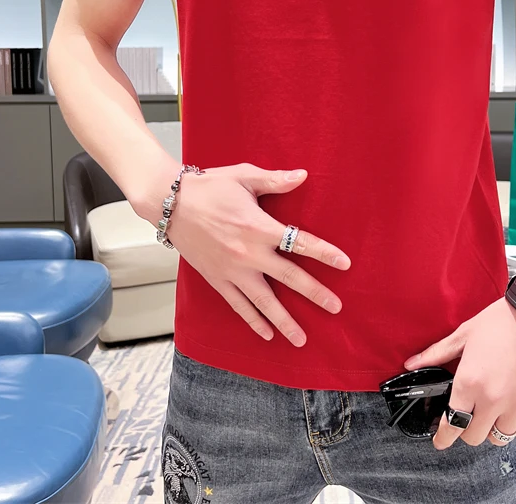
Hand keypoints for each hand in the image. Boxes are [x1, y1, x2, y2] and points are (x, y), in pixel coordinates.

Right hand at [145, 162, 350, 346]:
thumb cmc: (209, 186)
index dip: (324, 253)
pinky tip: (267, 334)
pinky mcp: (217, 280)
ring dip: (285, 321)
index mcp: (259, 227)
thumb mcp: (244, 177)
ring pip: (264, 302)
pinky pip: (238, 306)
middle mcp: (249, 254)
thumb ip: (275, 180)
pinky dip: (253, 321)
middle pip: (289, 278)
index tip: (344, 264)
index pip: (299, 242)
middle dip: (315, 294)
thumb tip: (303, 175)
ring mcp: (232, 271)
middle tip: (336, 307)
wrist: (171, 204)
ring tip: (301, 339)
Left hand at [403, 298, 515, 448]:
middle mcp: (492, 400)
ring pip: (499, 437)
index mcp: (470, 382)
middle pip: (474, 437)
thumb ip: (437, 353)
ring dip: (492, 428)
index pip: (452, 424)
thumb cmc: (502, 321)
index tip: (440, 441)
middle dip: (467, 429)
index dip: (443, 437)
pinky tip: (512, 410)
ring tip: (492, 412)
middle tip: (469, 417)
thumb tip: (411, 364)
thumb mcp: (465, 334)